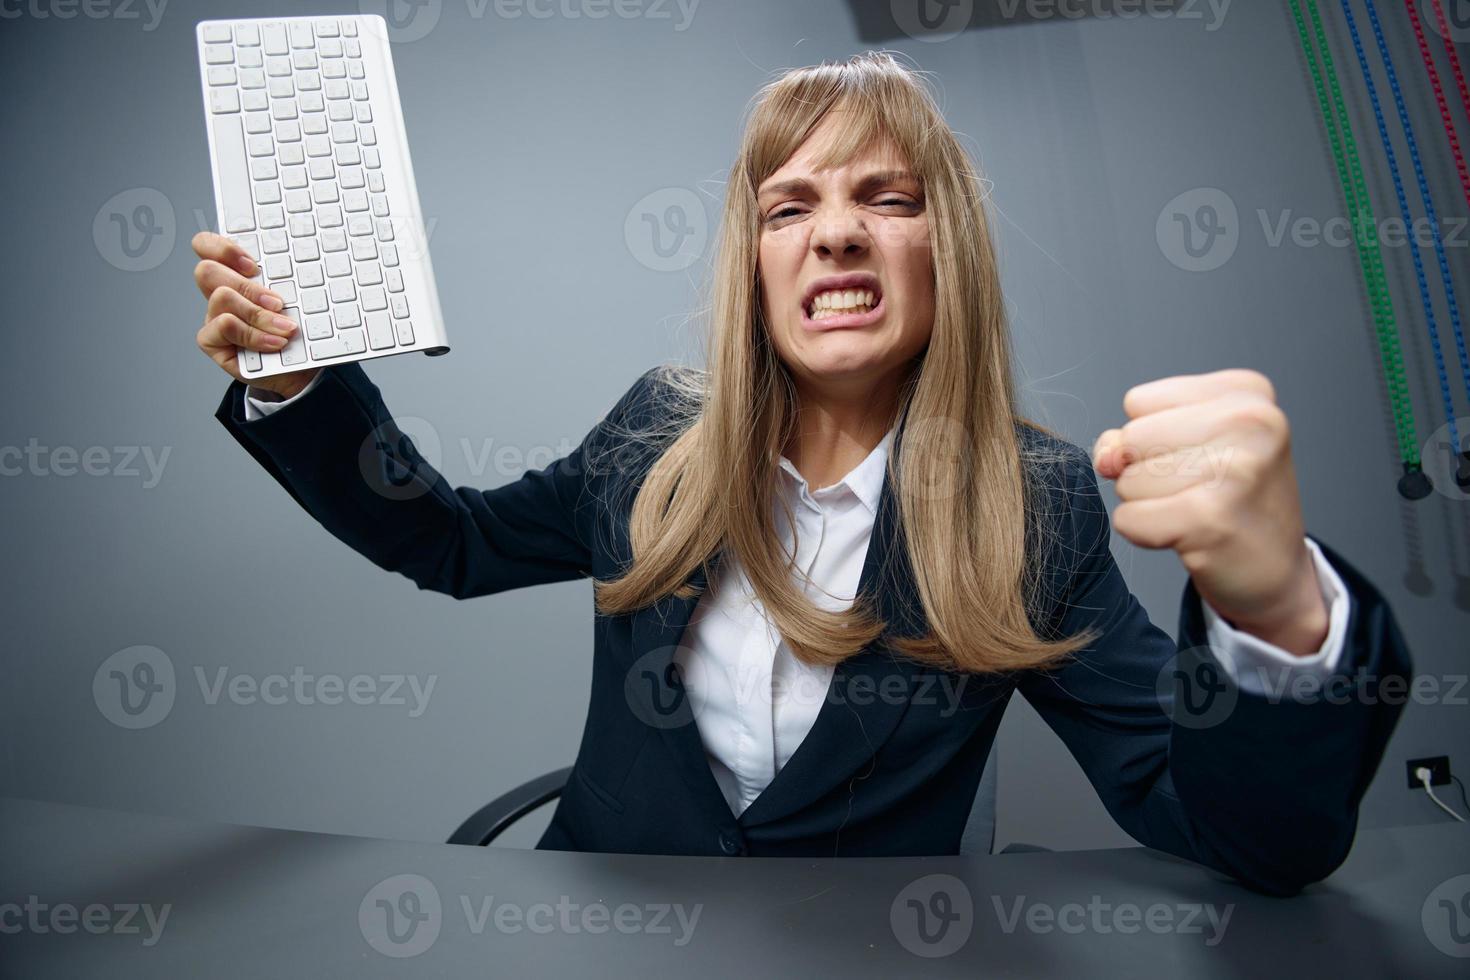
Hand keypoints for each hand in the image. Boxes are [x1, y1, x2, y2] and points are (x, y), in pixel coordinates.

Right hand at [191, 232, 318, 399]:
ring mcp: (214, 317)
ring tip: (285, 327)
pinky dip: (254, 335)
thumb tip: (303, 271)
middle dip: (247, 284)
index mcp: (236, 275)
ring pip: (221, 298)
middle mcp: (221, 293)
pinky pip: (225, 327)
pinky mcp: (212, 341)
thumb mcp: (297, 303)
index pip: (207, 247)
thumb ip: (288, 284)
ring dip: (258, 313)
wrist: (299, 370)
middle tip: (277, 301)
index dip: (222, 248)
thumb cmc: (296, 334)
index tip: (253, 264)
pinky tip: (275, 343)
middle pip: (207, 270)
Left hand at [1091, 369, 1328, 654]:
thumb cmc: (1229, 500)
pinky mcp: (1211, 518)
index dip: (1151, 437)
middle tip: (1196, 490)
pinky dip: (1145, 533)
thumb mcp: (1188, 444)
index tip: (1200, 458)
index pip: (1139, 402)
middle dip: (1145, 471)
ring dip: (1148, 504)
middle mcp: (1249, 421)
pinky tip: (1186, 535)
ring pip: (1128, 480)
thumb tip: (1106, 458)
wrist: (1274, 569)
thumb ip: (1132, 436)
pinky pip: (1129, 519)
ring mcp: (1234, 469)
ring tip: (1195, 511)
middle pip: (1131, 438)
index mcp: (1245, 392)